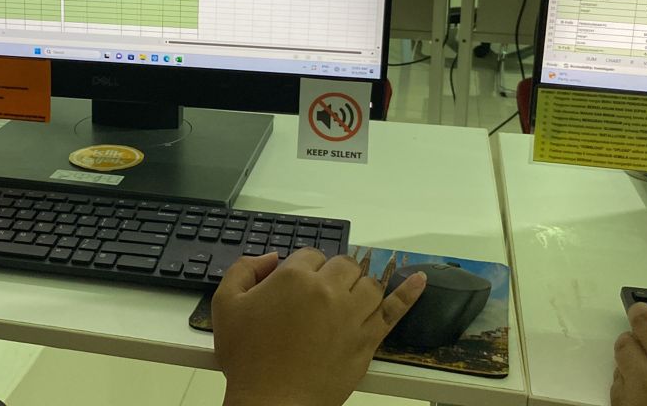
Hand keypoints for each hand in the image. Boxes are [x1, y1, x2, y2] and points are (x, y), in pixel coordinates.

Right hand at [212, 249, 426, 405]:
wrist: (272, 402)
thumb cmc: (247, 357)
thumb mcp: (226, 305)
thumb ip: (243, 270)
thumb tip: (270, 259)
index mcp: (294, 278)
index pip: (309, 255)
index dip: (300, 270)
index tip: (292, 289)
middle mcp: (329, 291)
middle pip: (342, 265)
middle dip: (330, 275)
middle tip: (316, 297)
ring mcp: (353, 316)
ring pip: (368, 284)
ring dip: (357, 285)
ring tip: (345, 298)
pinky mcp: (368, 340)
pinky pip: (394, 310)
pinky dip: (408, 293)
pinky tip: (420, 279)